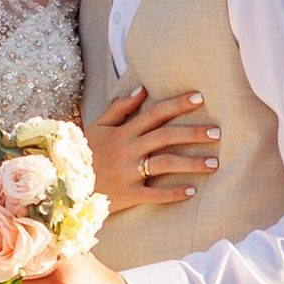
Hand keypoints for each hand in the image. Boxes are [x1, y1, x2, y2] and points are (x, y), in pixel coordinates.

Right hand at [86, 80, 219, 216]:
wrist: (65, 184)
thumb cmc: (85, 154)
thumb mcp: (97, 126)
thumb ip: (119, 107)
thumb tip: (142, 89)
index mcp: (123, 132)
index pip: (154, 113)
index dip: (177, 104)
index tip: (199, 98)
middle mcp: (128, 149)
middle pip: (165, 136)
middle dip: (193, 132)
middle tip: (217, 132)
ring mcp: (128, 172)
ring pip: (164, 164)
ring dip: (191, 163)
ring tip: (214, 163)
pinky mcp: (128, 194)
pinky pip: (154, 194)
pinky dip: (173, 193)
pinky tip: (192, 191)